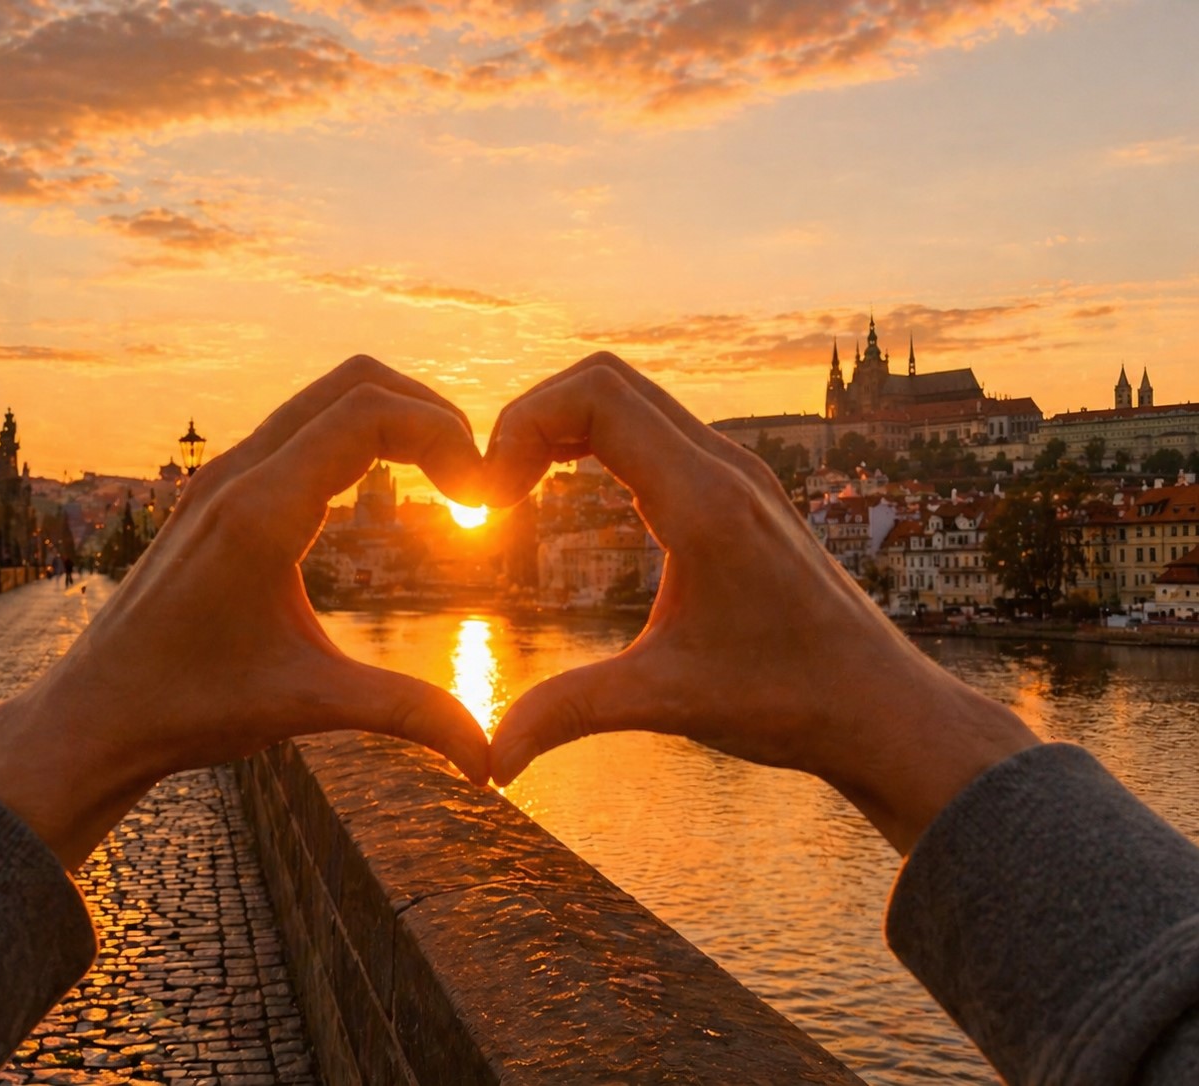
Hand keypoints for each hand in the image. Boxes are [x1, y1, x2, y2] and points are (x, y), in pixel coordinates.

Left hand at [0, 357, 490, 869]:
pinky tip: (379, 493)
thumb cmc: (189, 707)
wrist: (94, 715)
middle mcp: (238, 475)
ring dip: (393, 419)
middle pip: (355, 382)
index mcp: (261, 511)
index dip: (445, 435)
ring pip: (323, 397)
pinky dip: (354, 435)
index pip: (370, 412)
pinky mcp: (215, 493)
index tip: (482, 496)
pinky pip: (298, 427)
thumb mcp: (309, 704)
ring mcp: (221, 477)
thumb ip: (408, 715)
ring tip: (443, 478)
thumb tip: (489, 759)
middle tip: (473, 477)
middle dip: (431, 413)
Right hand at [482, 353, 1038, 853]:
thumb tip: (490, 762)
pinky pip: (656, 428)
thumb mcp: (665, 702)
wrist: (881, 707)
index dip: (521, 424)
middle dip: (532, 418)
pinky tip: (573, 494)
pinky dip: (599, 440)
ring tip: (520, 489)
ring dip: (565, 426)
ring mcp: (737, 473)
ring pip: (632, 397)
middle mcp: (724, 468)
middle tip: (494, 491)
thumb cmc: (788, 701)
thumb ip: (568, 715)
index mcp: (703, 501)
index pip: (595, 396)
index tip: (490, 496)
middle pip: (605, 378)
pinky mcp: (741, 491)